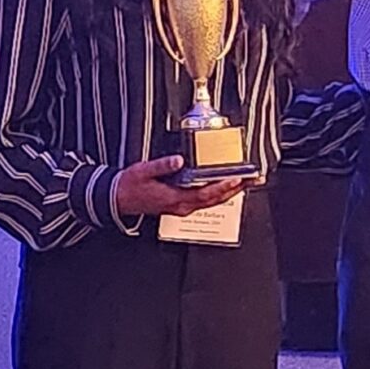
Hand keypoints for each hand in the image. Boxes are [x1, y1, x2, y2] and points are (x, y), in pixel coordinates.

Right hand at [109, 155, 250, 218]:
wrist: (117, 199)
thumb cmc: (130, 186)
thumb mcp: (143, 171)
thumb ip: (162, 165)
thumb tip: (179, 160)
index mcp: (174, 198)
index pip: (204, 194)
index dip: (222, 187)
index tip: (236, 179)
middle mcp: (181, 206)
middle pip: (214, 200)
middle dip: (234, 190)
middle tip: (251, 180)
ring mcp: (180, 207)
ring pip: (211, 202)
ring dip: (228, 193)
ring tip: (244, 183)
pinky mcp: (179, 205)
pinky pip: (203, 201)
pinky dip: (217, 194)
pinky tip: (223, 188)